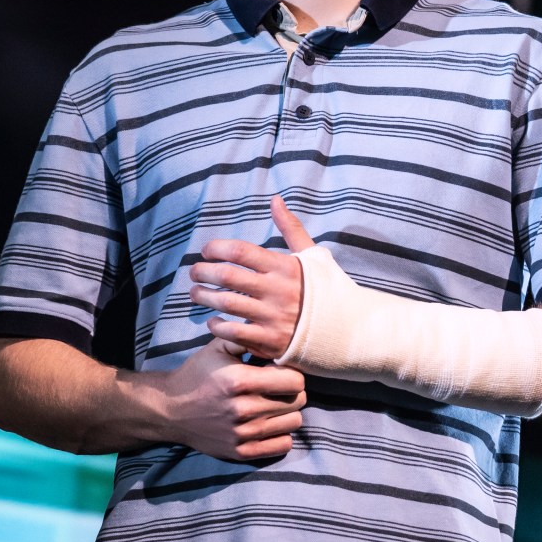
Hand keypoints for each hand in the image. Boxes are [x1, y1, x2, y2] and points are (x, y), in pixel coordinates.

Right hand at [153, 336, 306, 460]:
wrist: (170, 410)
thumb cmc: (198, 374)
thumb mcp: (218, 348)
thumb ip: (248, 337)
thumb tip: (276, 332)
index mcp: (240, 381)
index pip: (295, 380)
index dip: (292, 373)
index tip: (281, 372)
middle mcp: (244, 409)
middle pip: (298, 400)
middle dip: (292, 391)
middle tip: (279, 388)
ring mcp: (243, 434)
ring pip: (294, 422)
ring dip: (288, 412)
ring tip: (274, 404)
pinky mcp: (241, 452)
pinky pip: (283, 445)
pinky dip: (281, 434)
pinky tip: (270, 423)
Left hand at [189, 195, 318, 360]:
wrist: (347, 330)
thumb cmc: (326, 290)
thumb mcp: (312, 256)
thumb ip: (291, 228)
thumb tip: (275, 200)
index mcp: (284, 267)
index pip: (241, 252)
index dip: (216, 249)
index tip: (206, 251)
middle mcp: (276, 290)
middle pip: (226, 276)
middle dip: (202, 272)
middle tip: (194, 273)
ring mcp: (272, 317)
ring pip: (225, 304)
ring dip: (203, 297)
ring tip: (195, 294)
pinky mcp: (270, 341)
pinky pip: (234, 332)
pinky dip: (217, 326)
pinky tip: (212, 321)